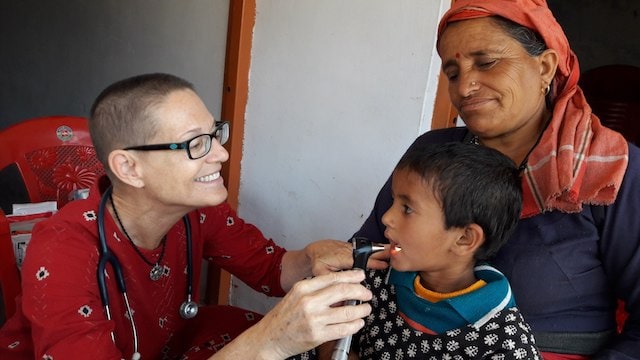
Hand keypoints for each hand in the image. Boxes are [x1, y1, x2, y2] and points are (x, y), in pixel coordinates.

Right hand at [258, 270, 372, 358]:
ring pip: (347, 311)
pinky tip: (358, 323)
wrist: (270, 338)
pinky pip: (343, 329)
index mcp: (302, 287)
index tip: (361, 276)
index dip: (351, 276)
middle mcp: (308, 301)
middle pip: (343, 291)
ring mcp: (314, 319)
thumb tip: (342, 286)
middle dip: (360, 291)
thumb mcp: (296, 295)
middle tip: (367, 293)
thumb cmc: (283, 317)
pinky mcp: (318, 335)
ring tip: (366, 309)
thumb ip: (316, 290)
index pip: (332, 278)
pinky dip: (355, 325)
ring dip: (361, 309)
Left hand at [305, 239, 389, 275]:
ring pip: (369, 248)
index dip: (375, 263)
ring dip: (381, 249)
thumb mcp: (319, 273)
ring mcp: (351, 248)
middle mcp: (349, 251)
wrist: (313, 250)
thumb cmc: (316, 261)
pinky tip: (385, 249)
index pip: (363, 260)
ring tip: (395, 249)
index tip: (385, 265)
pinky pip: (366, 248)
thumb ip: (330, 282)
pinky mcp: (352, 247)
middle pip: (369, 251)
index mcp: (344, 257)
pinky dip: (376, 249)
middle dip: (382, 251)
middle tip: (396, 251)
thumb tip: (340, 297)